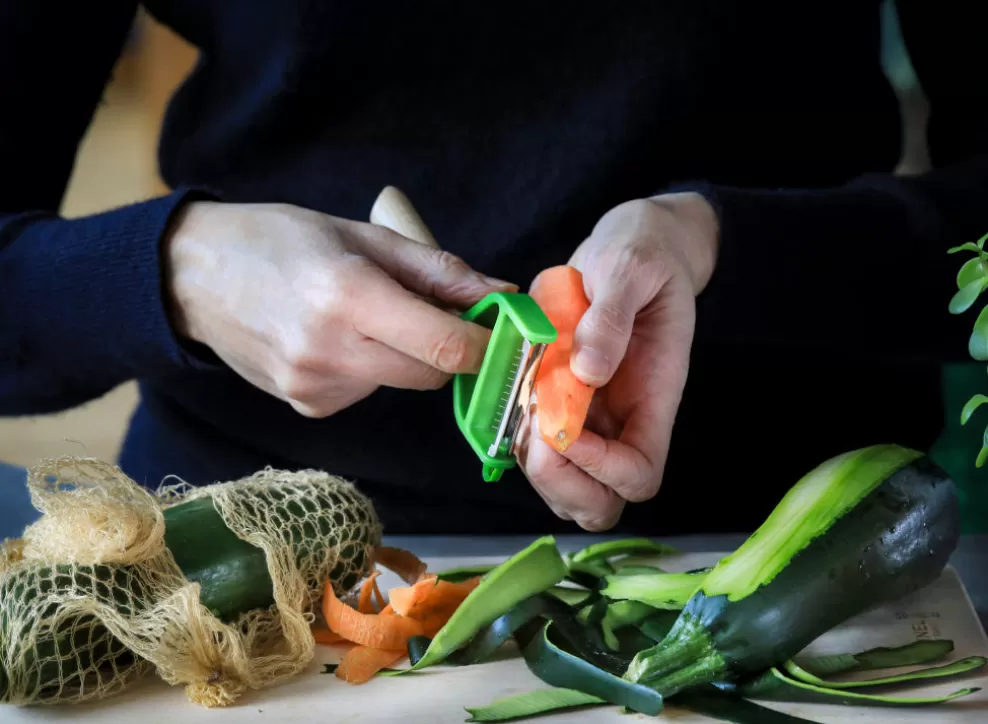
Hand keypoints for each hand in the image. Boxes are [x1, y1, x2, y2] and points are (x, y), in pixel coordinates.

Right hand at [165, 200, 514, 416]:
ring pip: (401, 382)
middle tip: (433, 308)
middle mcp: (330, 351)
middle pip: (432, 373)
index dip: (486, 343)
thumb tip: (501, 294)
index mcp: (347, 296)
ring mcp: (315, 387)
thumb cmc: (279, 240)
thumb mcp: (361, 235)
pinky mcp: (308, 407)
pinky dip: (372, 367)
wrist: (193, 277)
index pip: (445, 345)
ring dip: (405, 354)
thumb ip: (437, 269)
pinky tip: (336, 337)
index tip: (502, 329)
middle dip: (448, 347)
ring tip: (363, 313)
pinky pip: (369, 391)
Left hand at [516, 193, 718, 529]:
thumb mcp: (630, 268)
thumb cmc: (642, 255)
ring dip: (534, 465)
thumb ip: (612, 316)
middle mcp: (624, 420)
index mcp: (654, 396)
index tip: (565, 425)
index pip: (639, 474)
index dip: (601, 467)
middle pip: (602, 501)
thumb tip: (588, 369)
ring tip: (521, 408)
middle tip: (534, 428)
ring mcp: (594, 419)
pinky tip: (514, 395)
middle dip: (560, 481)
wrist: (632, 249)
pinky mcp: (563, 406)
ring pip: (567, 487)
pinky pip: (539, 451)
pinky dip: (518, 439)